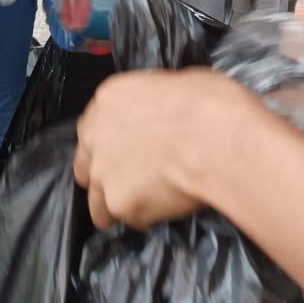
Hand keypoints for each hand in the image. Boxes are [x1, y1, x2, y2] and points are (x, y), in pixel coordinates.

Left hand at [74, 68, 258, 228]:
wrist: (217, 139)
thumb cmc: (207, 104)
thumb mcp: (175, 83)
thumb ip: (151, 103)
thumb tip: (161, 112)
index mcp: (108, 99)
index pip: (93, 127)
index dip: (111, 142)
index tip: (128, 148)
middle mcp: (95, 137)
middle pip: (86, 167)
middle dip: (106, 175)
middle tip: (136, 177)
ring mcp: (103, 174)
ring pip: (99, 204)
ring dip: (119, 203)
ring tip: (150, 202)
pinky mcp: (120, 205)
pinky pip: (129, 219)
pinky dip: (145, 217)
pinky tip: (168, 207)